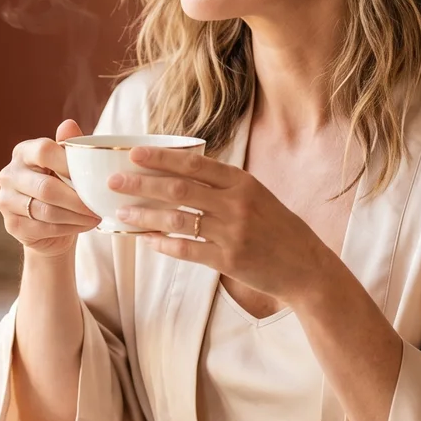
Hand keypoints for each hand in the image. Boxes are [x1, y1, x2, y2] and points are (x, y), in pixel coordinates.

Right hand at [0, 119, 100, 255]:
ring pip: (47, 211)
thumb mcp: (67, 165)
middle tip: (98, 205)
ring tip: (95, 216)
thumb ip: (69, 147)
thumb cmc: (61, 187)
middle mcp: (9, 174)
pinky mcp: (11, 225)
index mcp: (23, 152)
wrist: (48, 225)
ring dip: (76, 216)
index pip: (43, 151)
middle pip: (46, 187)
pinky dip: (69, 228)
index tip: (92, 176)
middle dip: (77, 199)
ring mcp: (6, 201)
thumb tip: (69, 124)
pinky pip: (44, 228)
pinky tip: (84, 225)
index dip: (69, 164)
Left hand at [108, 146, 336, 304]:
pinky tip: (144, 241)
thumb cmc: (277, 228)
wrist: (306, 266)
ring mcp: (232, 232)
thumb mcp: (256, 196)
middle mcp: (236, 203)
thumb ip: (224, 185)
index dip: (161, 158)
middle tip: (114, 182)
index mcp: (242, 182)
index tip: (134, 154)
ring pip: (177, 219)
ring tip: (121, 214)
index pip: (194, 163)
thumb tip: (181, 171)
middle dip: (142, 184)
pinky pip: (187, 249)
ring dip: (145, 216)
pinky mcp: (229, 260)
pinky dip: (162, 245)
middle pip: (179, 188)